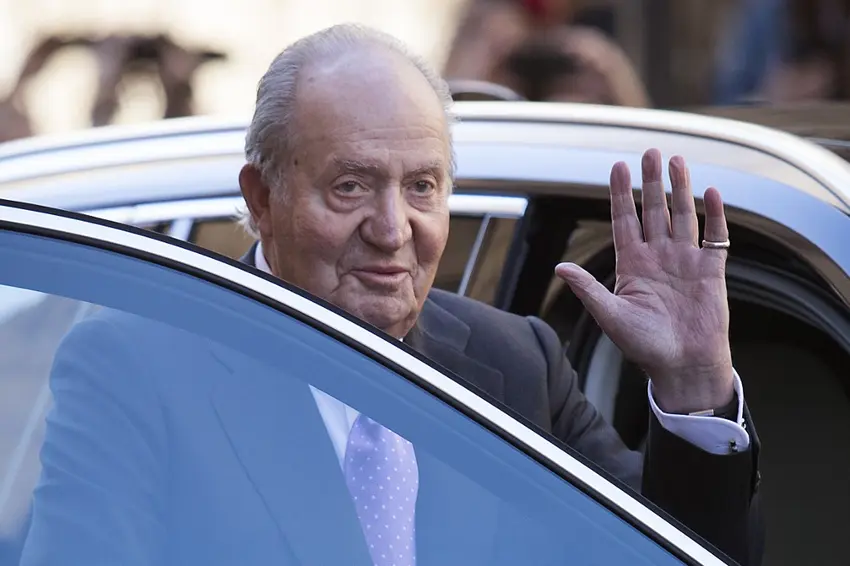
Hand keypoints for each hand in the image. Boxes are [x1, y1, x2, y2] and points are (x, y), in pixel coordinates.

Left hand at [555, 149, 733, 412]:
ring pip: (682, 215)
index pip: (624, 220)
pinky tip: (711, 192)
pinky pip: (714, 236)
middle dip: (651, 181)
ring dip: (680, 189)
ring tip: (677, 161)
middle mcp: (658, 256)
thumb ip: (588, 288)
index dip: (621, 193)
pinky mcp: (711, 271)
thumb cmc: (644, 346)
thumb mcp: (610, 316)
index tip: (617, 166)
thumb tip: (559, 267)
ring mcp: (685, 261)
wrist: (682, 366)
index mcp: (631, 264)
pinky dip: (715, 214)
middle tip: (650, 152)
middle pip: (653, 210)